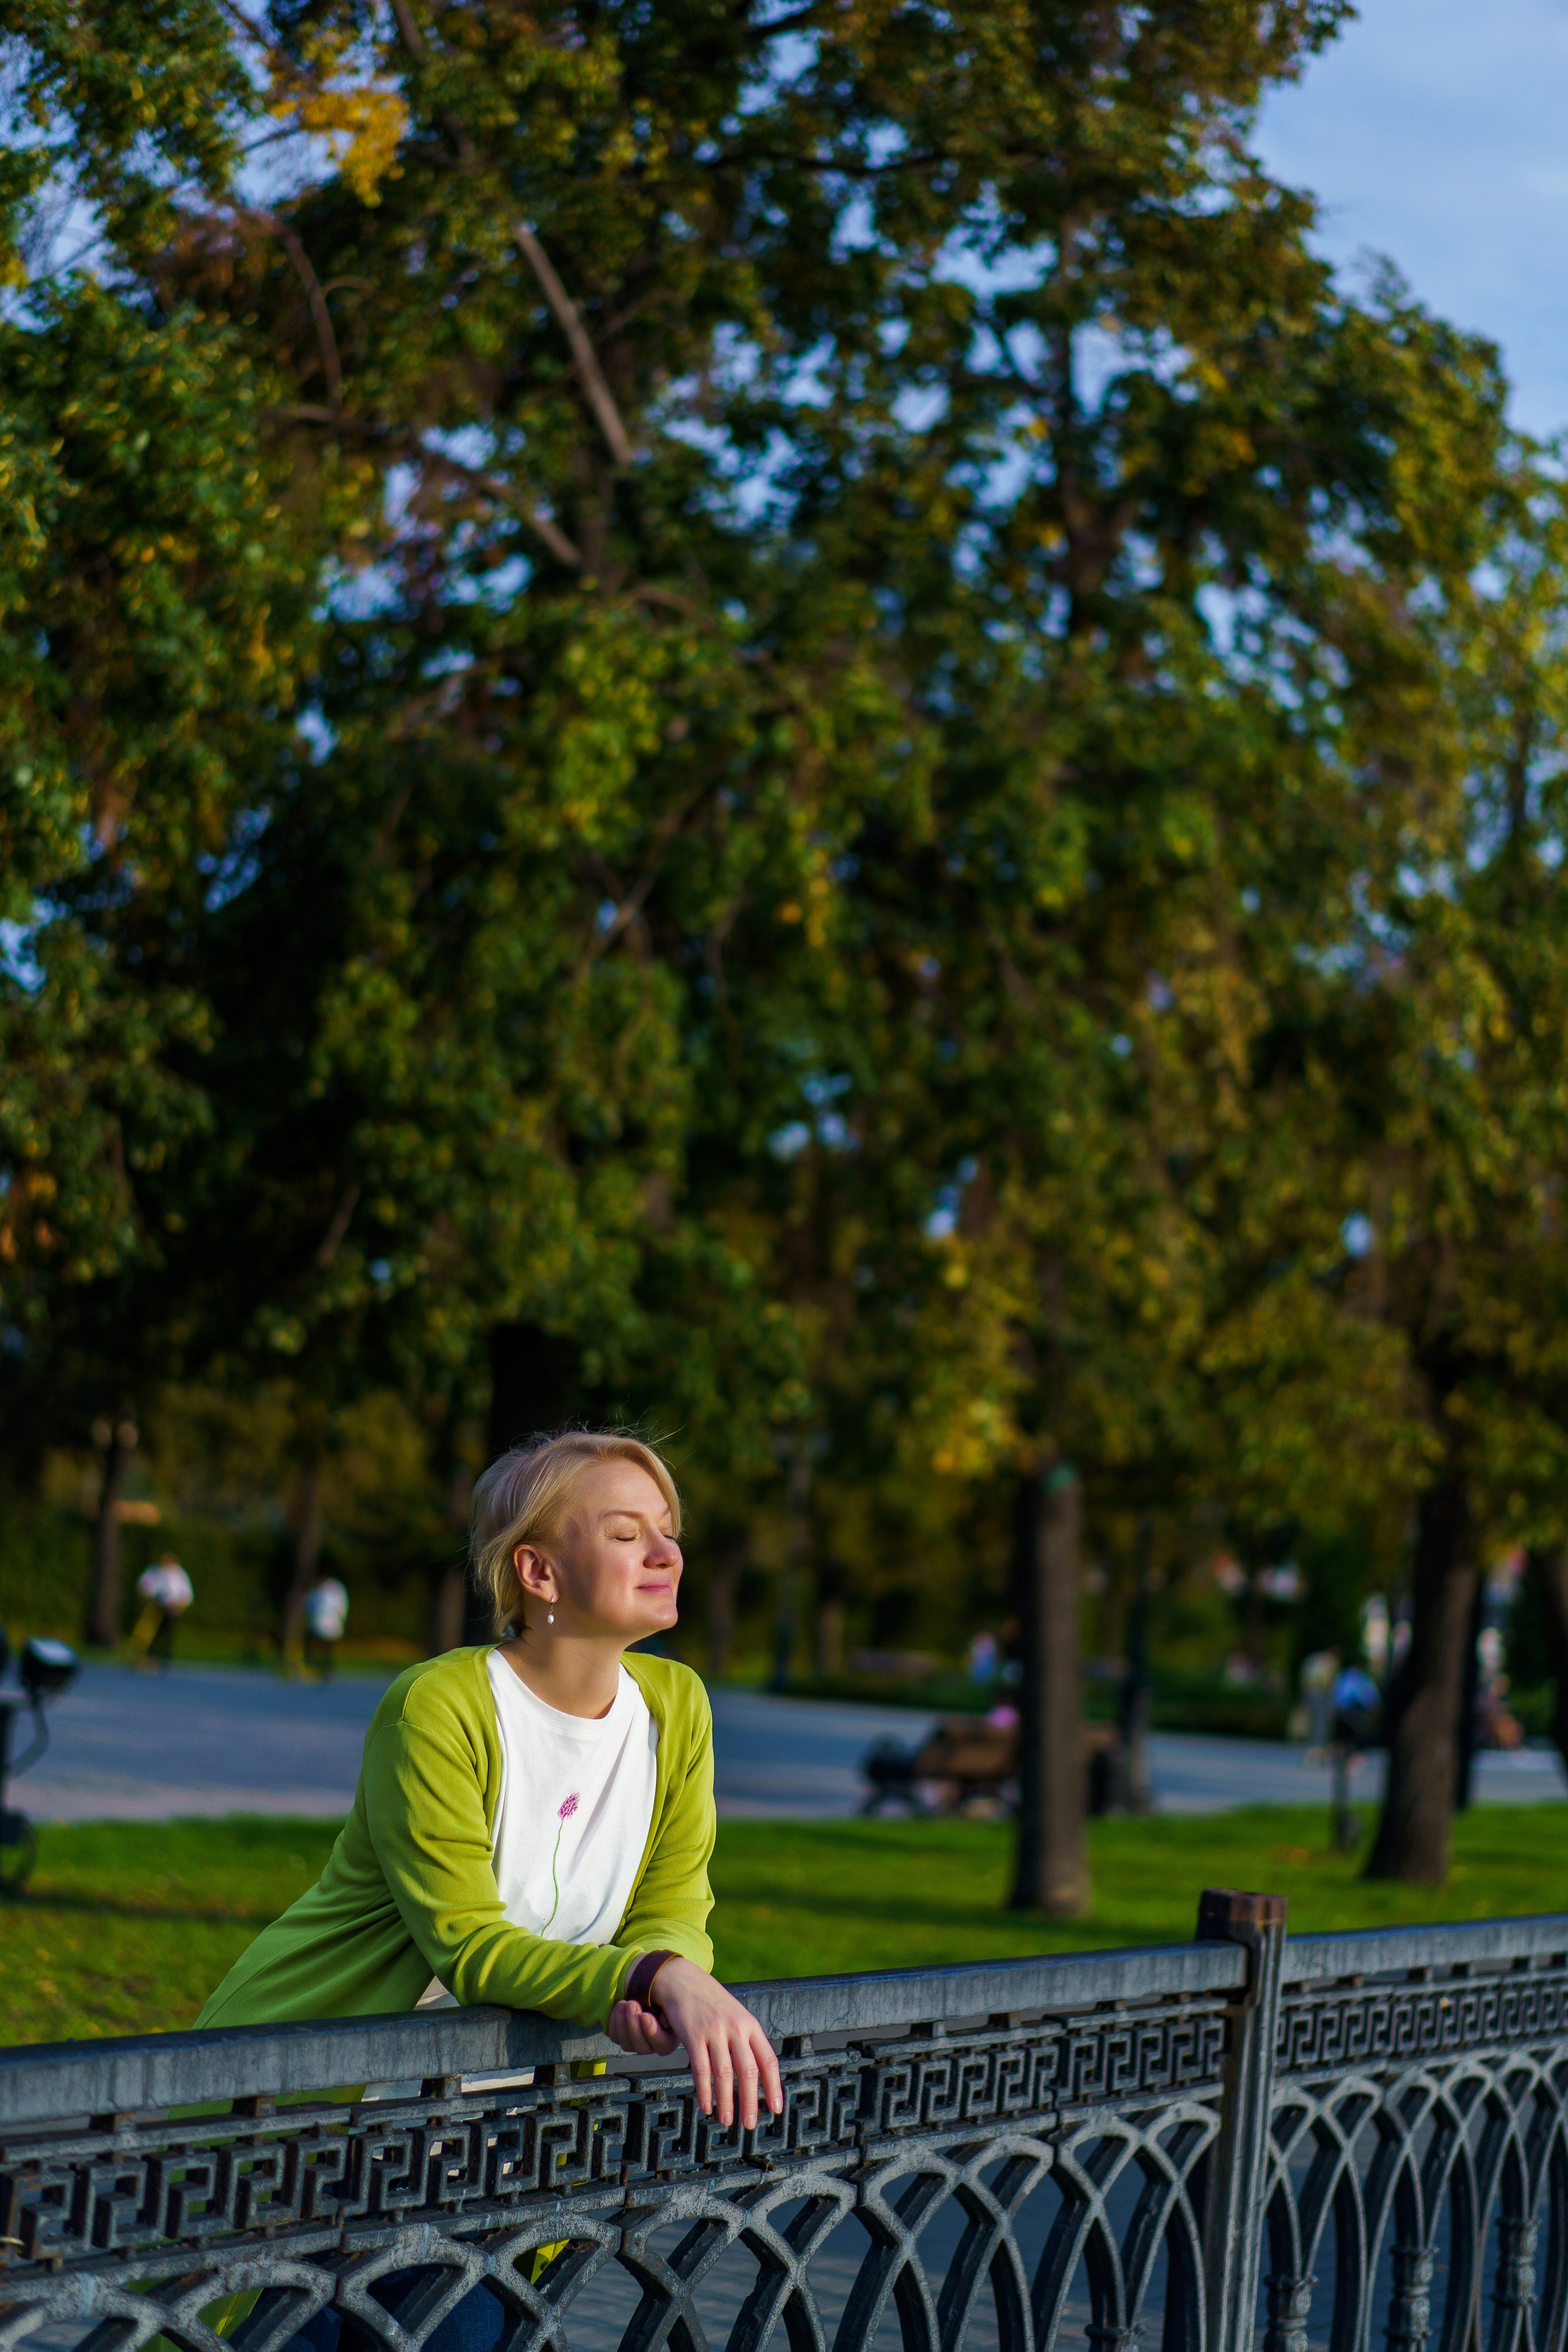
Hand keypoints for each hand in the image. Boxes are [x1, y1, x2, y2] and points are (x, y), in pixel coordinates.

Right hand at [606, 1956, 782, 2129]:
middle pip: (748, 2071)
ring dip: (726, 2101)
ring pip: (724, 2073)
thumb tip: (758, 2075)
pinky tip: (706, 2106)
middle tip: (749, 2124)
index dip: (774, 2087)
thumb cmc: (711, 2003)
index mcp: (750, 2025)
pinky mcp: (693, 2034)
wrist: (683, 1979)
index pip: (768, 2060)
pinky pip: (701, 2068)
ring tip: (727, 2121)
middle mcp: (736, 2027)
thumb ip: (747, 2041)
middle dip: (750, 2101)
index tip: (776, 2109)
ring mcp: (714, 2030)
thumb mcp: (736, 2016)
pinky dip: (705, 2091)